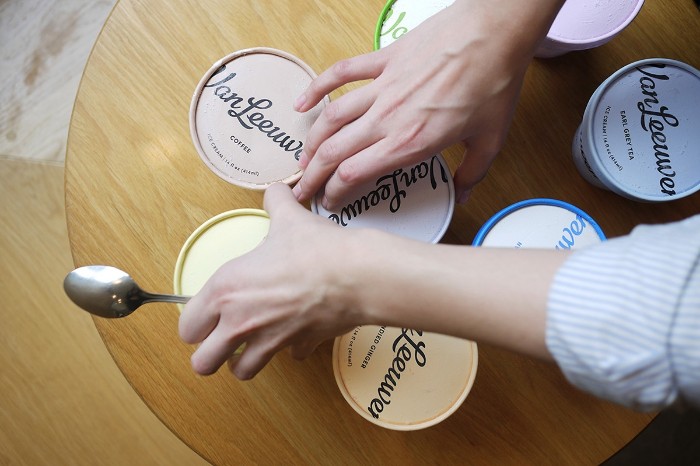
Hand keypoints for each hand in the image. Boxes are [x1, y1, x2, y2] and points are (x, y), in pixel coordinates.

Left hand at [178, 183, 362, 378]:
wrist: (355, 274)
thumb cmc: (316, 249)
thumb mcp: (289, 217)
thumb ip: (275, 202)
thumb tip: (277, 191)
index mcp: (225, 291)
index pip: (186, 326)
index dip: (194, 321)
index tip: (206, 314)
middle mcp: (240, 322)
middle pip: (203, 363)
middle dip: (210, 353)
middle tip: (221, 338)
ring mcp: (269, 341)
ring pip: (240, 372)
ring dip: (243, 360)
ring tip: (251, 344)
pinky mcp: (298, 347)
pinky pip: (288, 357)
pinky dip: (290, 348)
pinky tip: (295, 332)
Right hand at [292, 0, 554, 207]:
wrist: (495, 32)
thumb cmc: (494, 82)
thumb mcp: (490, 140)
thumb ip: (471, 174)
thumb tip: (462, 196)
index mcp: (410, 143)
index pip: (354, 175)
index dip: (335, 193)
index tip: (330, 203)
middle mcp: (388, 118)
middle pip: (333, 152)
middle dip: (311, 177)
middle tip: (302, 191)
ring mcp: (381, 87)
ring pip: (331, 118)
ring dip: (311, 142)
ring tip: (302, 160)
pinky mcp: (382, 61)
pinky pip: (340, 74)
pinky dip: (317, 88)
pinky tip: (302, 103)